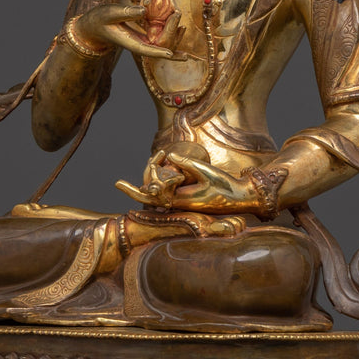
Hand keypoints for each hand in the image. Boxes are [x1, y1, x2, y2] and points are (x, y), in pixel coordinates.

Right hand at [74, 4, 177, 60]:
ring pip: (161, 43)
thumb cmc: (99, 19)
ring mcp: (141, 40)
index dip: (159, 53)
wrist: (94, 26)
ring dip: (173, 39)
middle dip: (172, 42)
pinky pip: (159, 36)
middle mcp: (138, 43)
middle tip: (182, 32)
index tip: (170, 55)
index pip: (146, 50)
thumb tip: (145, 10)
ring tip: (184, 29)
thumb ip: (127, 12)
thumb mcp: (110, 12)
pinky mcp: (142, 34)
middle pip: (159, 48)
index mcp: (130, 41)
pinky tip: (178, 27)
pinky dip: (169, 32)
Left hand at [116, 146, 266, 214]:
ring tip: (146, 166)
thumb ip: (186, 164)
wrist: (240, 197)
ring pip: (158, 194)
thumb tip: (169, 155)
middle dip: (136, 189)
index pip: (156, 192)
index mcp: (181, 200)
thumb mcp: (206, 172)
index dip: (148, 178)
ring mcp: (182, 202)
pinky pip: (166, 192)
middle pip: (151, 198)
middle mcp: (179, 203)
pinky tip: (157, 168)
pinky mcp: (186, 198)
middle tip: (117, 183)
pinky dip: (159, 181)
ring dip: (150, 181)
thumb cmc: (225, 186)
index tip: (143, 167)